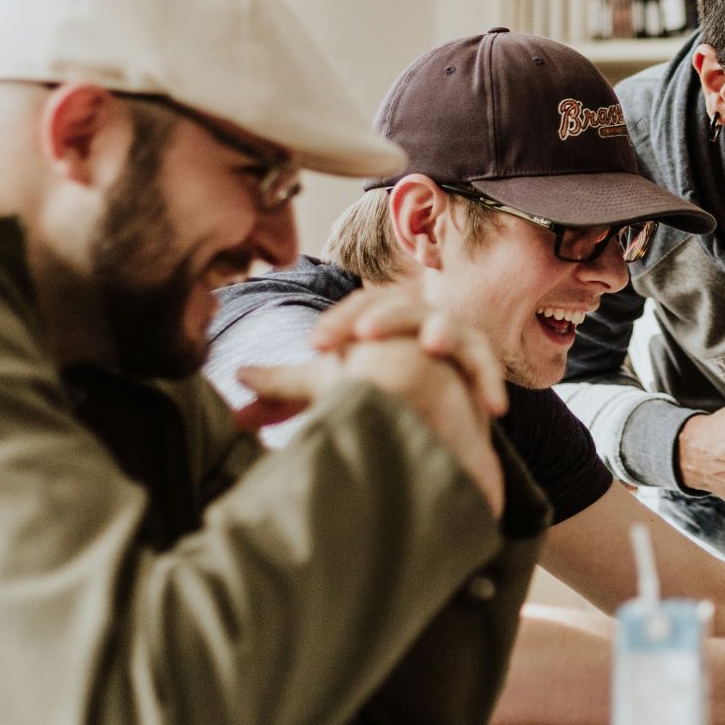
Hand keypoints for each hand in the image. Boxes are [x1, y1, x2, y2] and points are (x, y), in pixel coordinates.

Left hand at [234, 286, 508, 518]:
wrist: (426, 418)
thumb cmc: (374, 393)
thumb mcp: (328, 389)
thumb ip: (284, 388)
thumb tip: (235, 379)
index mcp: (377, 318)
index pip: (358, 306)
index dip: (338, 322)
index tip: (315, 346)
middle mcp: (415, 320)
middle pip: (401, 306)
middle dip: (383, 318)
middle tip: (362, 338)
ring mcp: (451, 340)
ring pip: (449, 326)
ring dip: (442, 332)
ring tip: (429, 345)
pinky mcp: (477, 369)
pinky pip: (485, 369)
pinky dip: (489, 381)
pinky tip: (489, 406)